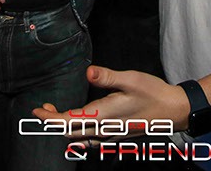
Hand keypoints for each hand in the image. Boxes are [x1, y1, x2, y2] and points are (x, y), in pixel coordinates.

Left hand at [33, 66, 189, 139]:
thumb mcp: (131, 80)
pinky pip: (90, 139)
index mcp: (103, 116)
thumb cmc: (154, 94)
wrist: (174, 111)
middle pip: (69, 132)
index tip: (36, 110)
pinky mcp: (115, 135)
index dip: (48, 118)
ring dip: (65, 127)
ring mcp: (110, 135)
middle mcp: (103, 130)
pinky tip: (80, 122)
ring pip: (79, 137)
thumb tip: (88, 71)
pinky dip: (78, 132)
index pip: (67, 122)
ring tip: (57, 113)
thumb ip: (107, 76)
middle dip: (53, 122)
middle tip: (44, 108)